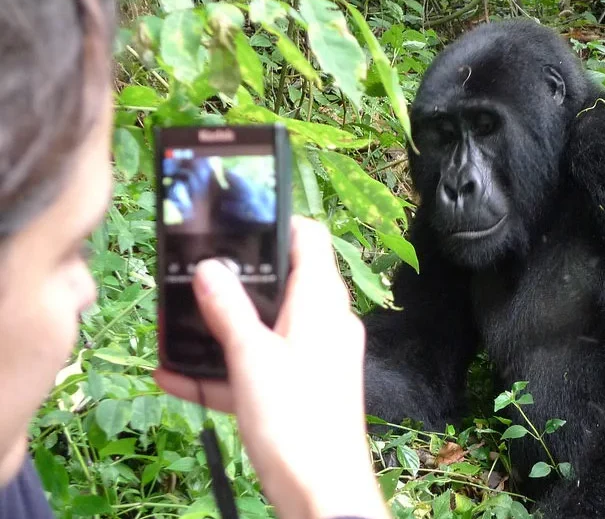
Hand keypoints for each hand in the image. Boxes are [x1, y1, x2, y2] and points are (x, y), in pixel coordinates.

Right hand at [155, 217, 387, 518]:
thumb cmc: (296, 420)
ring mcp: (313, 358)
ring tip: (173, 326)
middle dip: (235, 281)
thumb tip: (210, 266)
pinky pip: (258, 370)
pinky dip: (224, 371)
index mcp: (323, 302)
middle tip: (189, 275)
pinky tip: (173, 376)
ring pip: (264, 329)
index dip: (277, 222)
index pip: (310, 239)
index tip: (235, 220)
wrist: (322, 495)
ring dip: (221, 330)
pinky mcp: (299, 392)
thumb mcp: (252, 358)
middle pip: (281, 283)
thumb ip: (229, 310)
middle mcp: (324, 323)